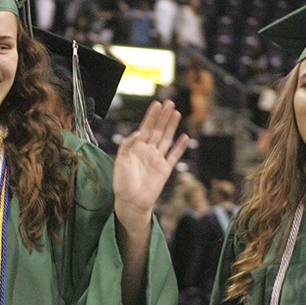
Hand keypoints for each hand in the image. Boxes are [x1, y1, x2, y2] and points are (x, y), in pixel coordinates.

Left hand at [113, 100, 188, 230]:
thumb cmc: (122, 183)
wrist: (131, 202)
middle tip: (169, 102)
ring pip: (166, 139)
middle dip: (163, 116)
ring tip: (176, 112)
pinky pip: (174, 156)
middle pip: (158, 130)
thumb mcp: (120, 161)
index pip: (145, 128)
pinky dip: (180, 147)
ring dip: (171, 126)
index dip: (151, 116)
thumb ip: (128, 145)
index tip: (156, 103)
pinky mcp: (165, 170)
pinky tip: (184, 136)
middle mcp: (148, 152)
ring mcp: (157, 160)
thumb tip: (139, 132)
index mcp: (136, 149)